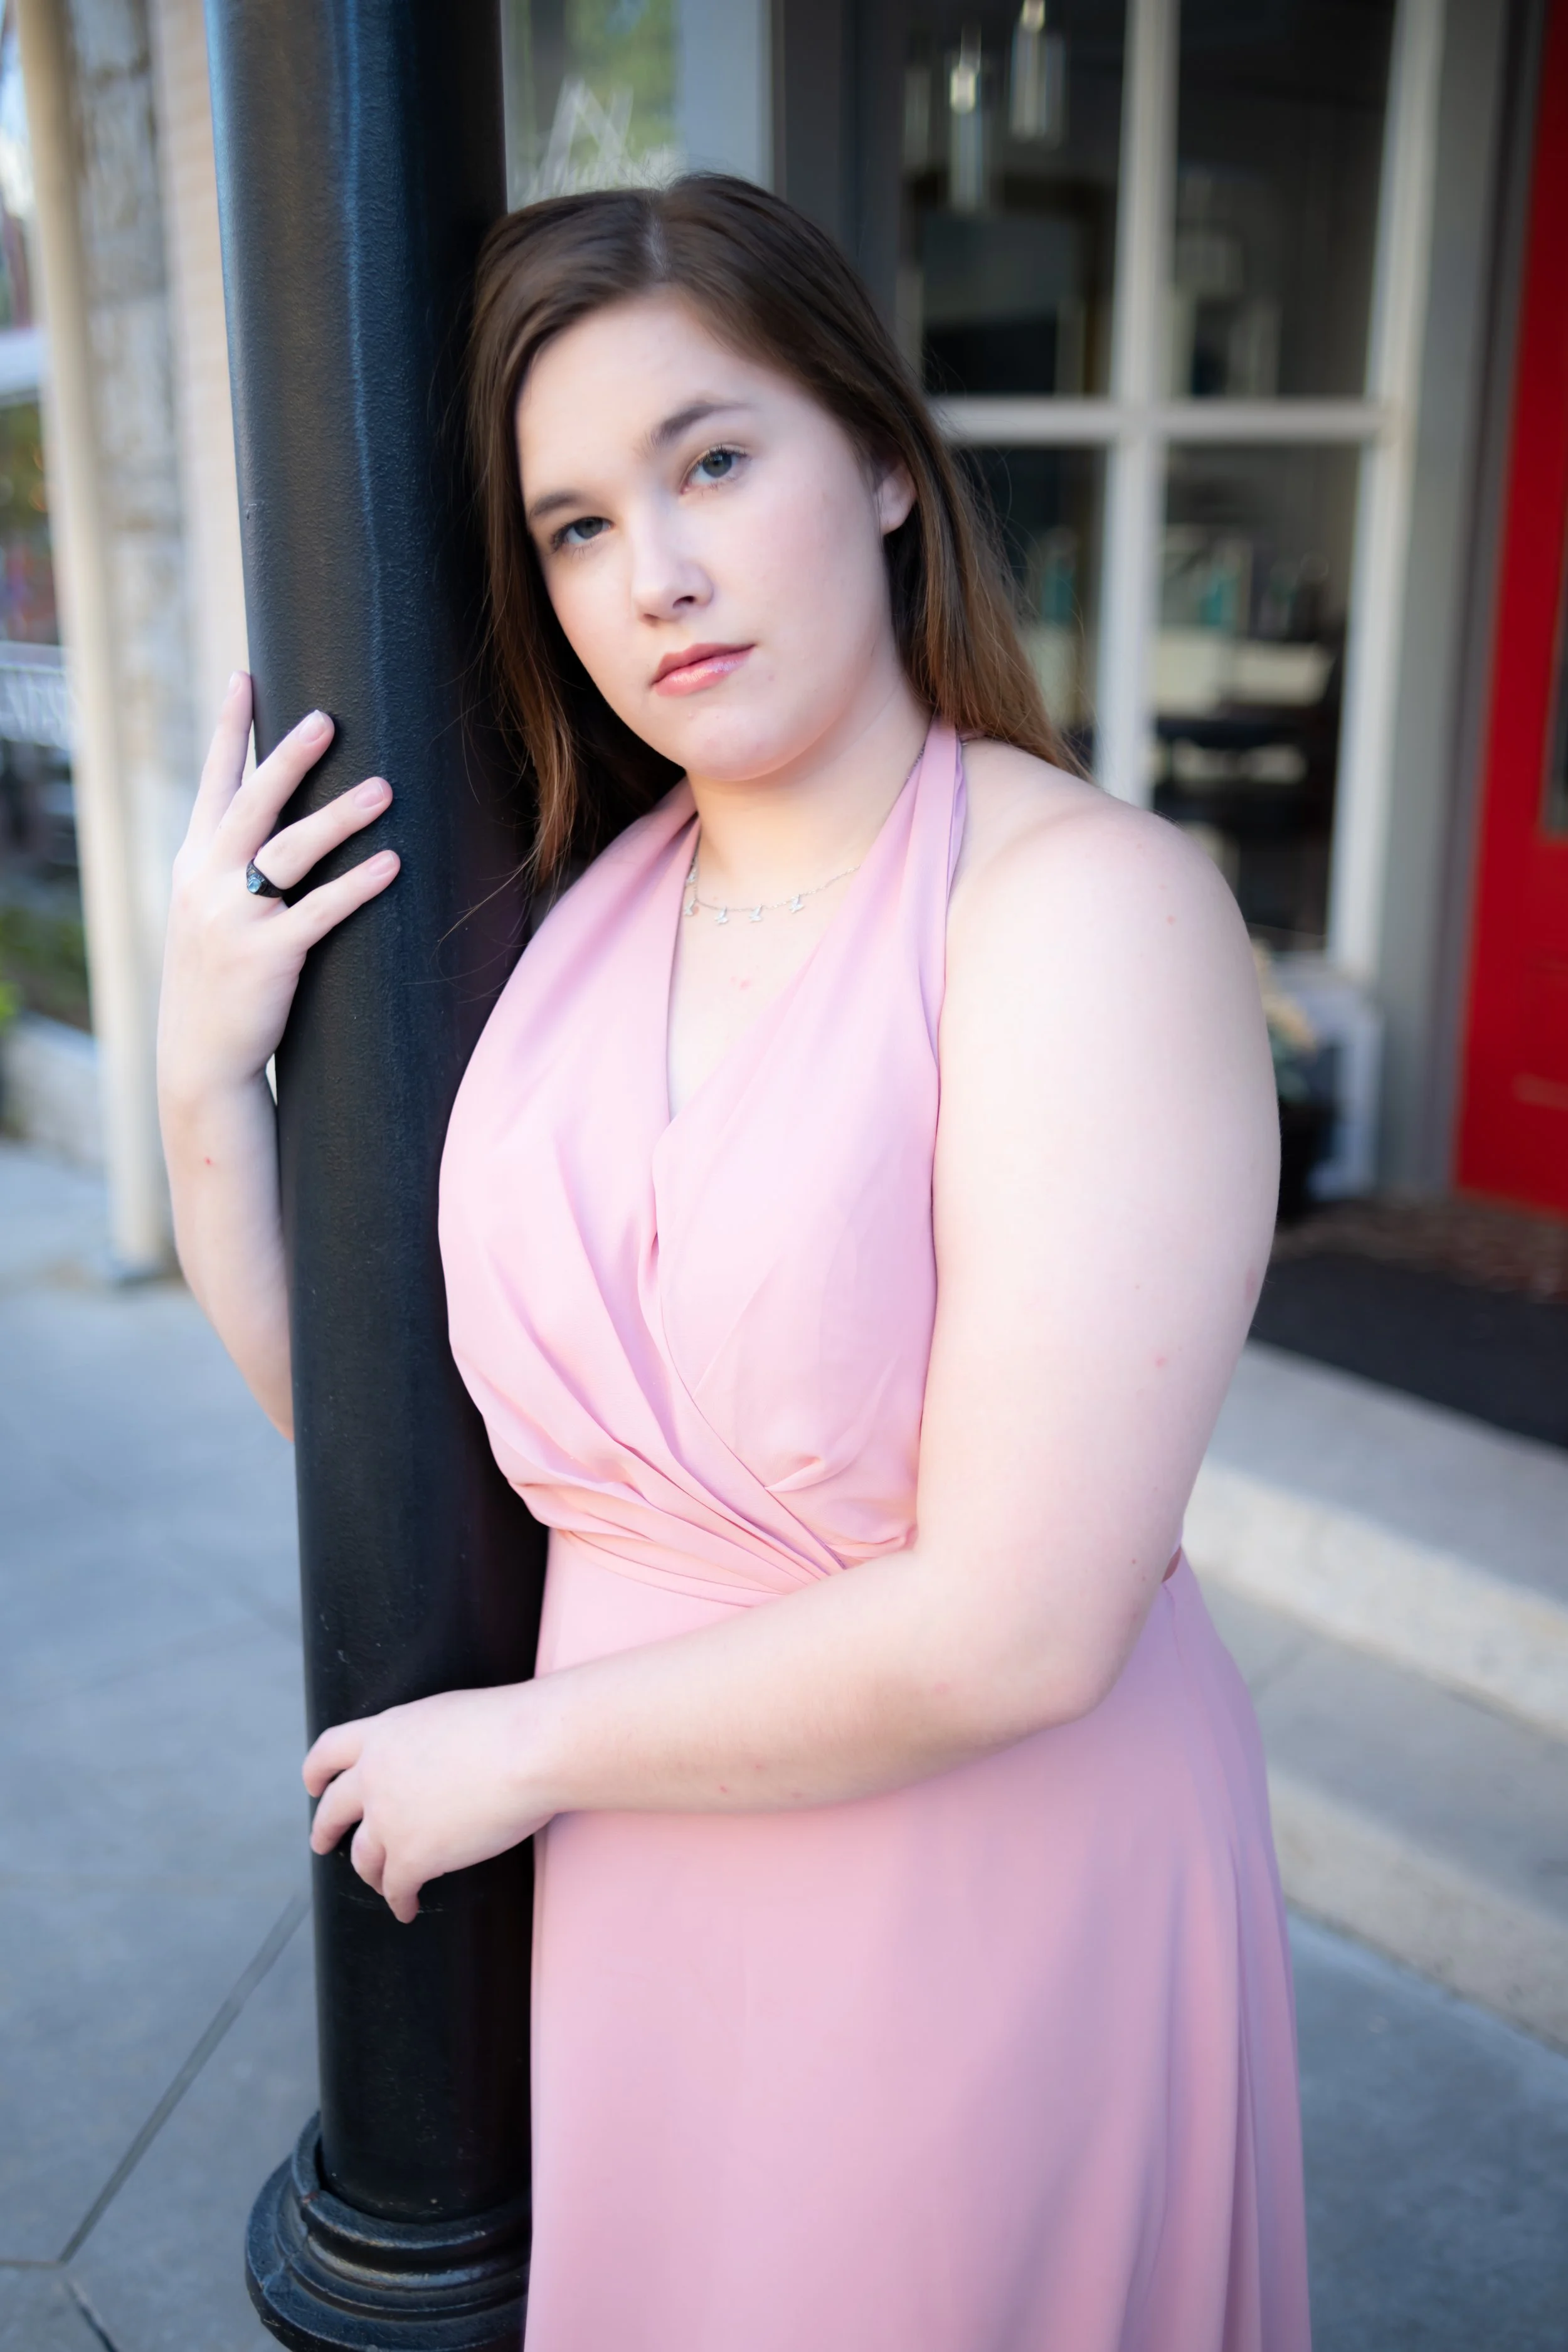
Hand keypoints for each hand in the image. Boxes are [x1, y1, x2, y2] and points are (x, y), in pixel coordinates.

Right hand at [157, 673, 399, 1106]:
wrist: (201, 1059)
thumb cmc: (219, 980)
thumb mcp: (208, 913)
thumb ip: (235, 866)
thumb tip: (283, 820)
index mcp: (193, 862)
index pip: (212, 783)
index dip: (227, 729)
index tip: (243, 675)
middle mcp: (206, 881)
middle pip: (252, 804)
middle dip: (287, 758)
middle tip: (326, 719)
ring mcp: (233, 919)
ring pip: (290, 851)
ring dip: (339, 817)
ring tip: (384, 788)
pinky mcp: (266, 957)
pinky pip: (320, 912)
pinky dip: (357, 885)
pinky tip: (391, 862)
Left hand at [303, 1686, 555, 1923]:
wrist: (527, 1750)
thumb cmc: (508, 1725)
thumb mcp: (447, 1714)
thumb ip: (425, 1739)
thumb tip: (438, 1761)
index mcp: (384, 1734)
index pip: (330, 1751)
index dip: (317, 1771)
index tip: (313, 1785)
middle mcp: (375, 1776)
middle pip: (333, 1810)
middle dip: (325, 1830)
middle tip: (323, 1842)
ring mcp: (389, 1820)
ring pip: (363, 1856)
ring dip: (368, 1873)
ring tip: (377, 1882)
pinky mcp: (413, 1857)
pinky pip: (396, 1888)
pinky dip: (399, 1901)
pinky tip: (406, 1907)